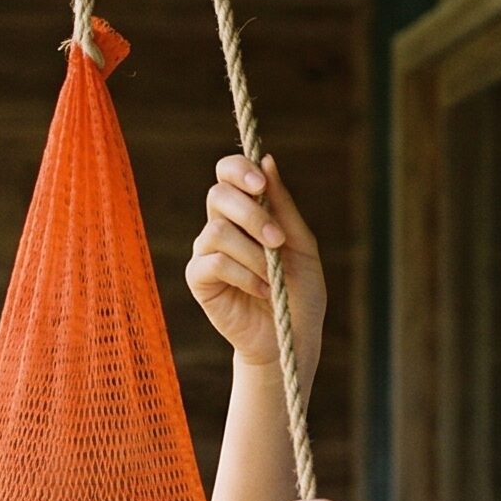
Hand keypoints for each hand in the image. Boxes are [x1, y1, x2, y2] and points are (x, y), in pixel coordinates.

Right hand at [185, 153, 325, 384]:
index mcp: (246, 212)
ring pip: (218, 230)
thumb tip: (268, 160)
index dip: (239, 169)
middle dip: (252, 214)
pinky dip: (244, 275)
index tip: (260, 183)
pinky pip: (214, 262)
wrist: (289, 339)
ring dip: (253, 253)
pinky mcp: (199, 279)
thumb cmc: (298, 293)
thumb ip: (283, 206)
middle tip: (278, 241)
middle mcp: (221, 226)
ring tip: (272, 277)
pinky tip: (262, 291)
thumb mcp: (301, 245)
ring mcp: (206, 252)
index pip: (228, 174)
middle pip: (218, 195)